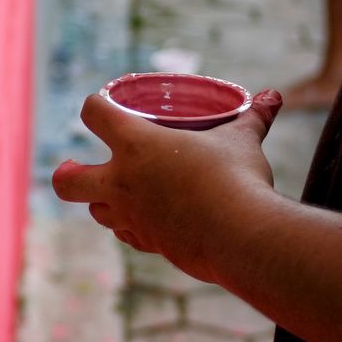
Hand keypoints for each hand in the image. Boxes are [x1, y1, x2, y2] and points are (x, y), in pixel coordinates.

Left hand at [50, 89, 285, 274]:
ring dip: (100, 201)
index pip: (93, 114)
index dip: (93, 105)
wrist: (241, 237)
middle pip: (67, 181)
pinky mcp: (149, 244)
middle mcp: (122, 182)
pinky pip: (127, 235)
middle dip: (66, 173)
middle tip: (73, 166)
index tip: (100, 106)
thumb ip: (254, 118)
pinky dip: (131, 227)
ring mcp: (132, 218)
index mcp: (136, 145)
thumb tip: (274, 96)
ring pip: (96, 212)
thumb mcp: (243, 141)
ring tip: (116, 193)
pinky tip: (147, 221)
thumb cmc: (237, 180)